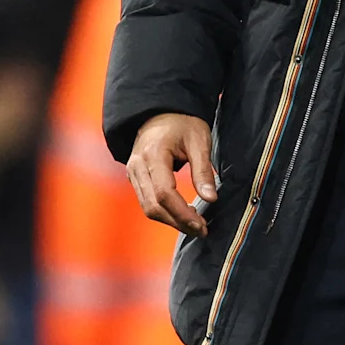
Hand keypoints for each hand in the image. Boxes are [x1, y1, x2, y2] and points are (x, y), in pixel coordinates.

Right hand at [127, 112, 216, 236]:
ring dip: (171, 221)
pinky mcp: (135, 179)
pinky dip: (164, 213)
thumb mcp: (199, 140)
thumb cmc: (183, 124)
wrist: (161, 113)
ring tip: (196, 226)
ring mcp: (133, 173)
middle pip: (153, 206)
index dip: (182, 212)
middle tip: (202, 230)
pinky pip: (147, 202)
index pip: (163, 193)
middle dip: (177, 222)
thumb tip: (211, 199)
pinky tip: (183, 216)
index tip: (201, 224)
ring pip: (148, 208)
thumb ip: (203, 169)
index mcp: (153, 154)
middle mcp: (137, 166)